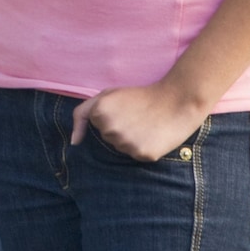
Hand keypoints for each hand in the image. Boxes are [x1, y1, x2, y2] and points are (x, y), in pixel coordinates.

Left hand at [71, 83, 205, 162]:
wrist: (176, 101)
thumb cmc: (139, 97)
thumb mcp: (107, 95)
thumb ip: (82, 114)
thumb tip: (73, 142)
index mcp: (98, 112)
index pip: (96, 124)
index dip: (111, 116)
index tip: (124, 110)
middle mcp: (109, 129)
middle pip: (107, 137)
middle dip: (119, 128)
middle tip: (137, 116)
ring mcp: (125, 143)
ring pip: (121, 147)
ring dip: (131, 139)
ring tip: (146, 125)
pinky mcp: (142, 154)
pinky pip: (136, 155)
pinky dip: (144, 148)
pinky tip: (153, 135)